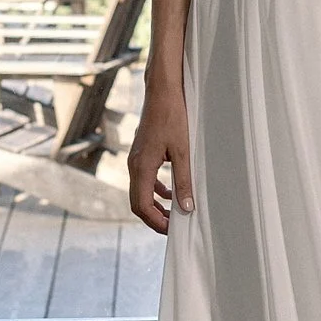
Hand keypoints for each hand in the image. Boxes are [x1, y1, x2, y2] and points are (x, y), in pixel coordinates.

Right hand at [129, 74, 192, 233]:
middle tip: (174, 227)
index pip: (141, 206)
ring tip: (174, 214)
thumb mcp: (182, 150)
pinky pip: (144, 180)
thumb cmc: (172, 116)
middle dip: (155, 217)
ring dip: (155, 206)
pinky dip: (155, 191)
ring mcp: (135, 159)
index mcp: (141, 167)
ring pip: (140, 192)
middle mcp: (134, 165)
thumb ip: (183, 180)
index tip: (173, 230)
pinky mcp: (141, 154)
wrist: (162, 91)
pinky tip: (170, 193)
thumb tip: (186, 207)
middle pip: (137, 203)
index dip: (156, 222)